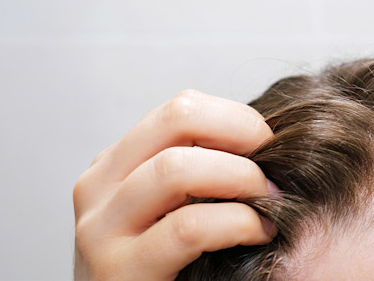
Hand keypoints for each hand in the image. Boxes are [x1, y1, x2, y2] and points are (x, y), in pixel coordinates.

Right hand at [72, 90, 277, 280]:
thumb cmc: (164, 274)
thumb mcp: (167, 215)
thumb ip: (195, 178)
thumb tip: (267, 146)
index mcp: (112, 168)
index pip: (180, 109)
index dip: (236, 119)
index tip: (270, 146)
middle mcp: (97, 190)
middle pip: (177, 118)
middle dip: (242, 135)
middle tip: (275, 167)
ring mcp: (101, 230)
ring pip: (178, 168)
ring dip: (242, 178)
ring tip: (272, 202)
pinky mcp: (118, 271)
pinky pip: (188, 228)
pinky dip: (237, 223)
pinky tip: (259, 234)